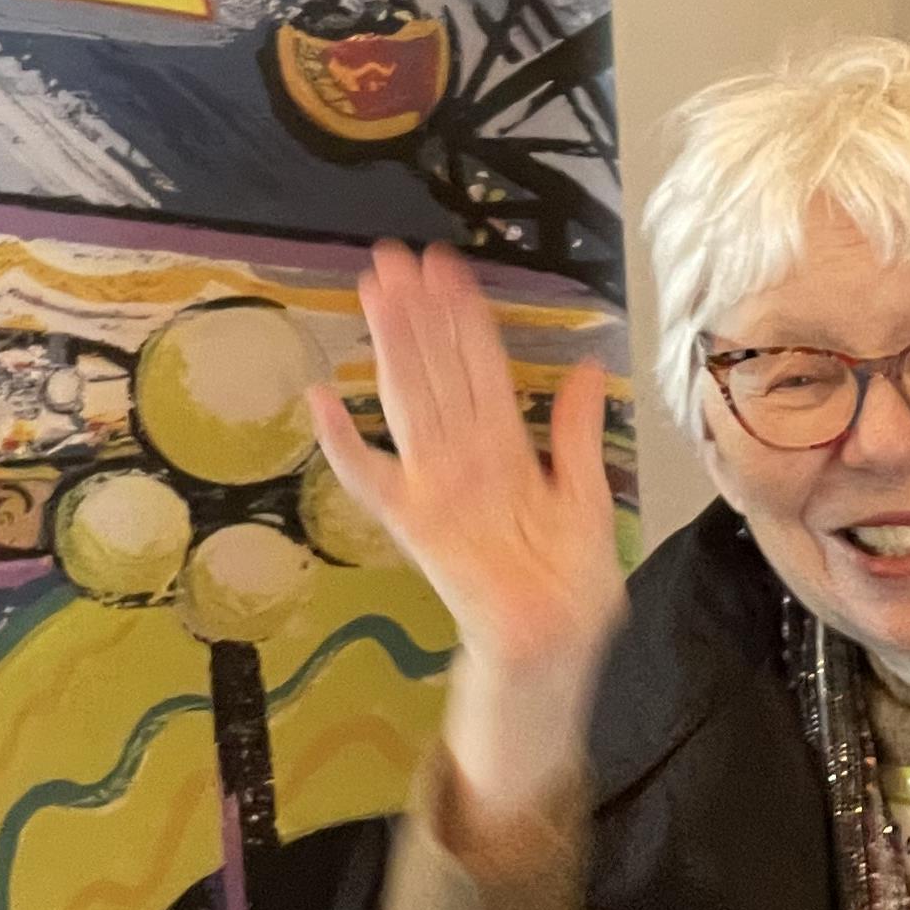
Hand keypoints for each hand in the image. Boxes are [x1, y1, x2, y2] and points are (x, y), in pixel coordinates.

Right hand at [307, 240, 623, 825]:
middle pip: (436, 371)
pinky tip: (321, 401)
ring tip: (373, 293)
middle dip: (416, 313)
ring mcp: (435, 488)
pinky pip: (371, 482)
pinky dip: (344, 445)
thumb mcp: (588, 501)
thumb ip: (577, 436)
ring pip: (410, 401)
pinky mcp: (415, 528)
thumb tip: (585, 365)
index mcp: (505, 449)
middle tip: (392, 257)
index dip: (463, 316)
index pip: (480, 366)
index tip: (445, 266)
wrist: (551, 652)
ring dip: (391, 347)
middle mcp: (464, 458)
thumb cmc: (568, 583)